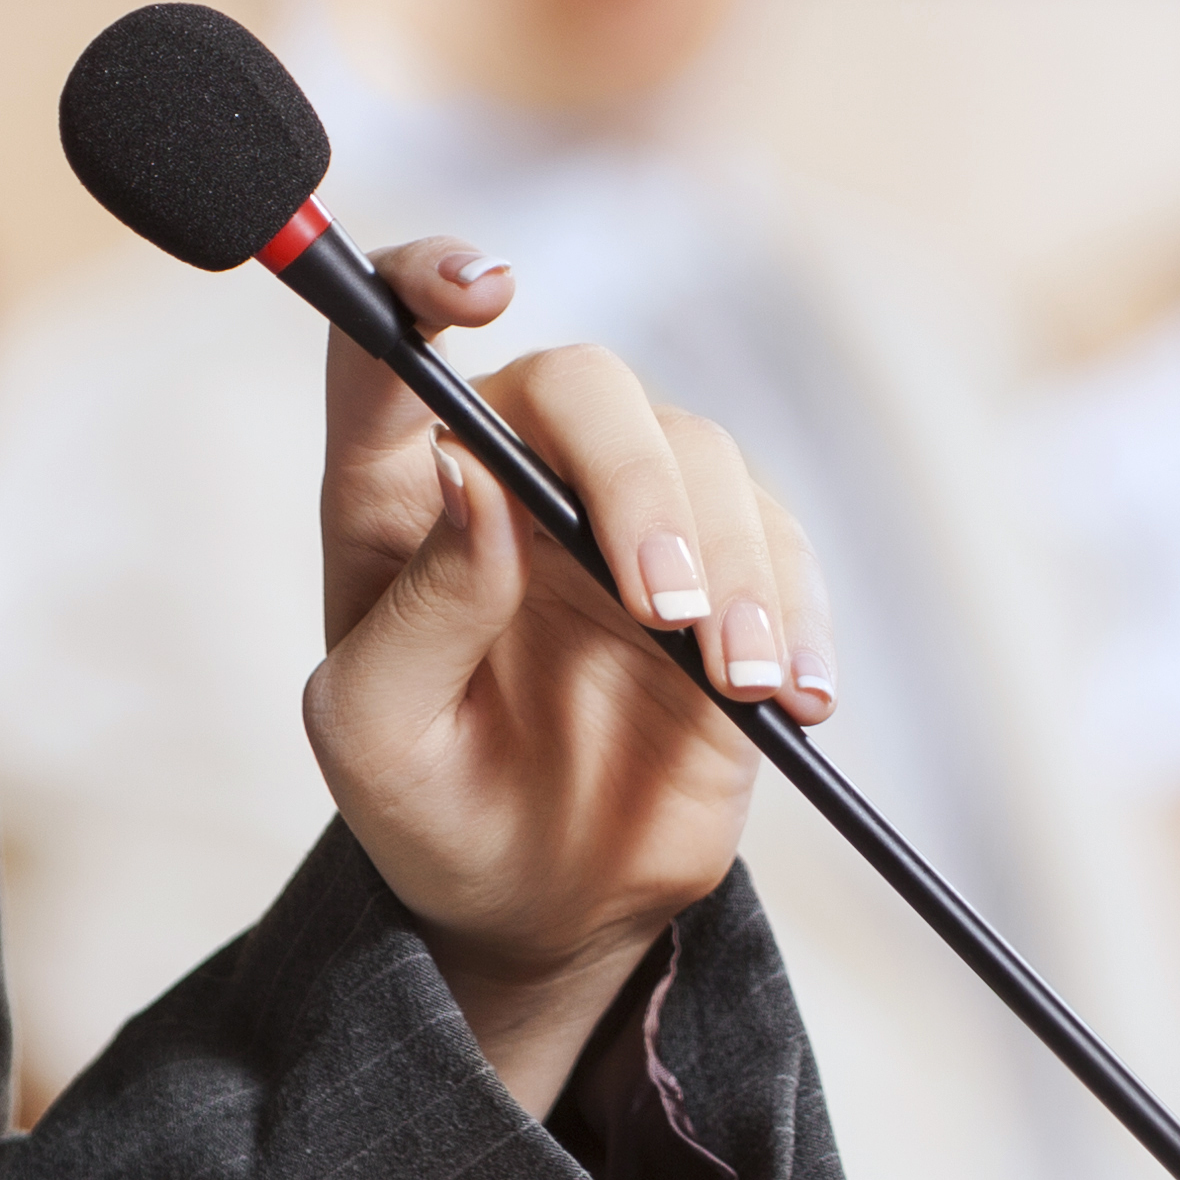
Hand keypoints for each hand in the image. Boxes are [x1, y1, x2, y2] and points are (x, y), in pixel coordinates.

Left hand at [304, 240, 833, 1110]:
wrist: (538, 898)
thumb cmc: (429, 802)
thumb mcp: (380, 736)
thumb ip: (415, 612)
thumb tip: (469, 477)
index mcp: (394, 491)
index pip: (390, 347)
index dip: (428, 282)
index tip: (484, 287)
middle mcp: (512, 467)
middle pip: (586, 386)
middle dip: (638, 482)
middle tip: (665, 609)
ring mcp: (625, 509)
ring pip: (703, 452)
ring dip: (735, 562)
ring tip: (743, 682)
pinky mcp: (723, 566)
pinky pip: (781, 540)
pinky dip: (799, 611)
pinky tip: (796, 695)